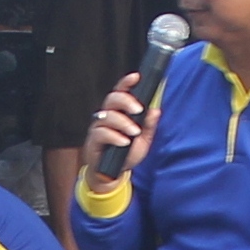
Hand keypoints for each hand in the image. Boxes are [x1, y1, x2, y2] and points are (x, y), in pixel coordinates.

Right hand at [84, 70, 157, 186]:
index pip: (121, 92)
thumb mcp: (143, 140)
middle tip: (138, 110)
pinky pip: (101, 133)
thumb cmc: (126, 153)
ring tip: (134, 133)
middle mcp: (107, 115)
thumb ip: (149, 125)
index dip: (127, 83)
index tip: (136, 76)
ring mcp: (98, 127)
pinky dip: (115, 136)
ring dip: (123, 122)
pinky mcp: (93, 140)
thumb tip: (156, 110)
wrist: (112, 173)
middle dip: (126, 101)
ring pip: (108, 116)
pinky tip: (124, 142)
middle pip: (112, 99)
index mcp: (119, 112)